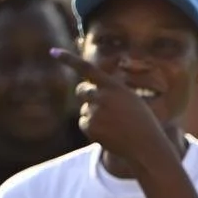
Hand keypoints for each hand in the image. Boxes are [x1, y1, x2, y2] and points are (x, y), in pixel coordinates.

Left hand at [55, 48, 169, 172]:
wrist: (145, 145)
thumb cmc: (141, 122)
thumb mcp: (130, 98)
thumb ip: (111, 91)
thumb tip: (90, 90)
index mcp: (113, 86)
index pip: (87, 68)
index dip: (68, 59)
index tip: (53, 52)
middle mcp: (102, 96)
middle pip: (81, 90)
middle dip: (85, 95)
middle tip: (99, 105)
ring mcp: (95, 112)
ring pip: (84, 109)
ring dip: (94, 115)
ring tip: (113, 125)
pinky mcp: (90, 127)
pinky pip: (84, 123)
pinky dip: (92, 128)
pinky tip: (108, 133)